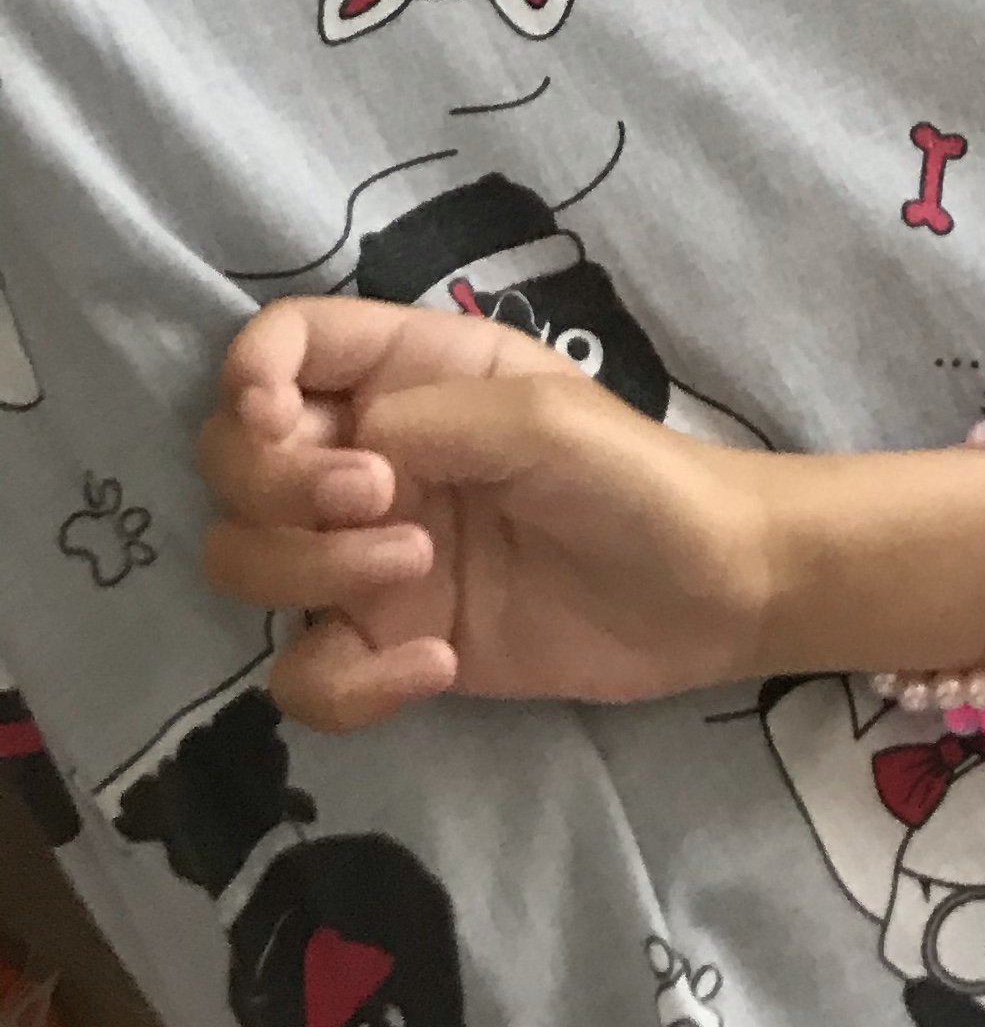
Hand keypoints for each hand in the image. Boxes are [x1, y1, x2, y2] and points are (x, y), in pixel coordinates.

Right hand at [197, 298, 771, 732]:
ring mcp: (370, 553)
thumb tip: (346, 451)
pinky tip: (437, 665)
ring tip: (419, 572)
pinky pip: (303, 672)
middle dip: (279, 489)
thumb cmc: (643, 478)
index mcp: (410, 373)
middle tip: (382, 506)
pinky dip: (346, 682)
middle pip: (232, 459)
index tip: (275, 419)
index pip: (280, 344)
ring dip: (307, 574)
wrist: (712, 594)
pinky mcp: (387, 640)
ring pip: (245, 561)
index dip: (249, 375)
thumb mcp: (550, 420)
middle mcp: (371, 456)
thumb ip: (435, 418)